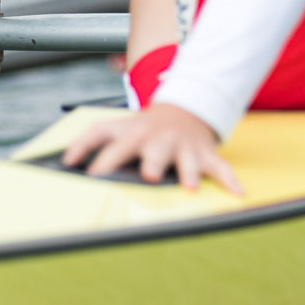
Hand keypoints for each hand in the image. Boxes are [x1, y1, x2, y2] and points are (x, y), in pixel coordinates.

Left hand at [59, 102, 241, 194]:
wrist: (183, 111)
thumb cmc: (141, 128)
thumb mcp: (113, 126)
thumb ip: (86, 141)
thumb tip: (65, 160)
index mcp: (134, 134)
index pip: (116, 144)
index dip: (104, 158)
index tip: (93, 175)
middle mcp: (159, 140)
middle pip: (155, 150)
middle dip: (154, 161)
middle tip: (150, 175)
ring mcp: (183, 147)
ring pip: (187, 160)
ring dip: (188, 171)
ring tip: (188, 186)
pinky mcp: (204, 154)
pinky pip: (219, 168)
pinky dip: (230, 180)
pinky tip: (238, 193)